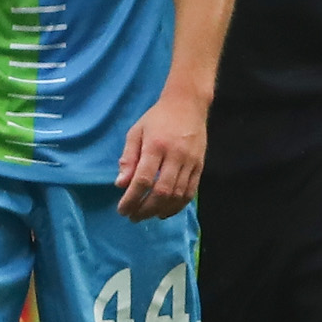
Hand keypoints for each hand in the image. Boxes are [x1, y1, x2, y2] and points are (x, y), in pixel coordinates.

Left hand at [112, 83, 209, 219]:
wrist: (188, 104)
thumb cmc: (157, 118)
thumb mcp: (136, 132)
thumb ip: (128, 158)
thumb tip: (121, 184)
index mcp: (155, 146)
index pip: (143, 179)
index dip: (132, 199)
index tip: (122, 210)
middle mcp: (175, 156)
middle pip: (161, 191)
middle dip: (145, 209)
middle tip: (133, 217)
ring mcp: (190, 162)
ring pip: (177, 195)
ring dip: (160, 210)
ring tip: (146, 216)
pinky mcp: (200, 166)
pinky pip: (190, 192)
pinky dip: (177, 206)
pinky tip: (165, 211)